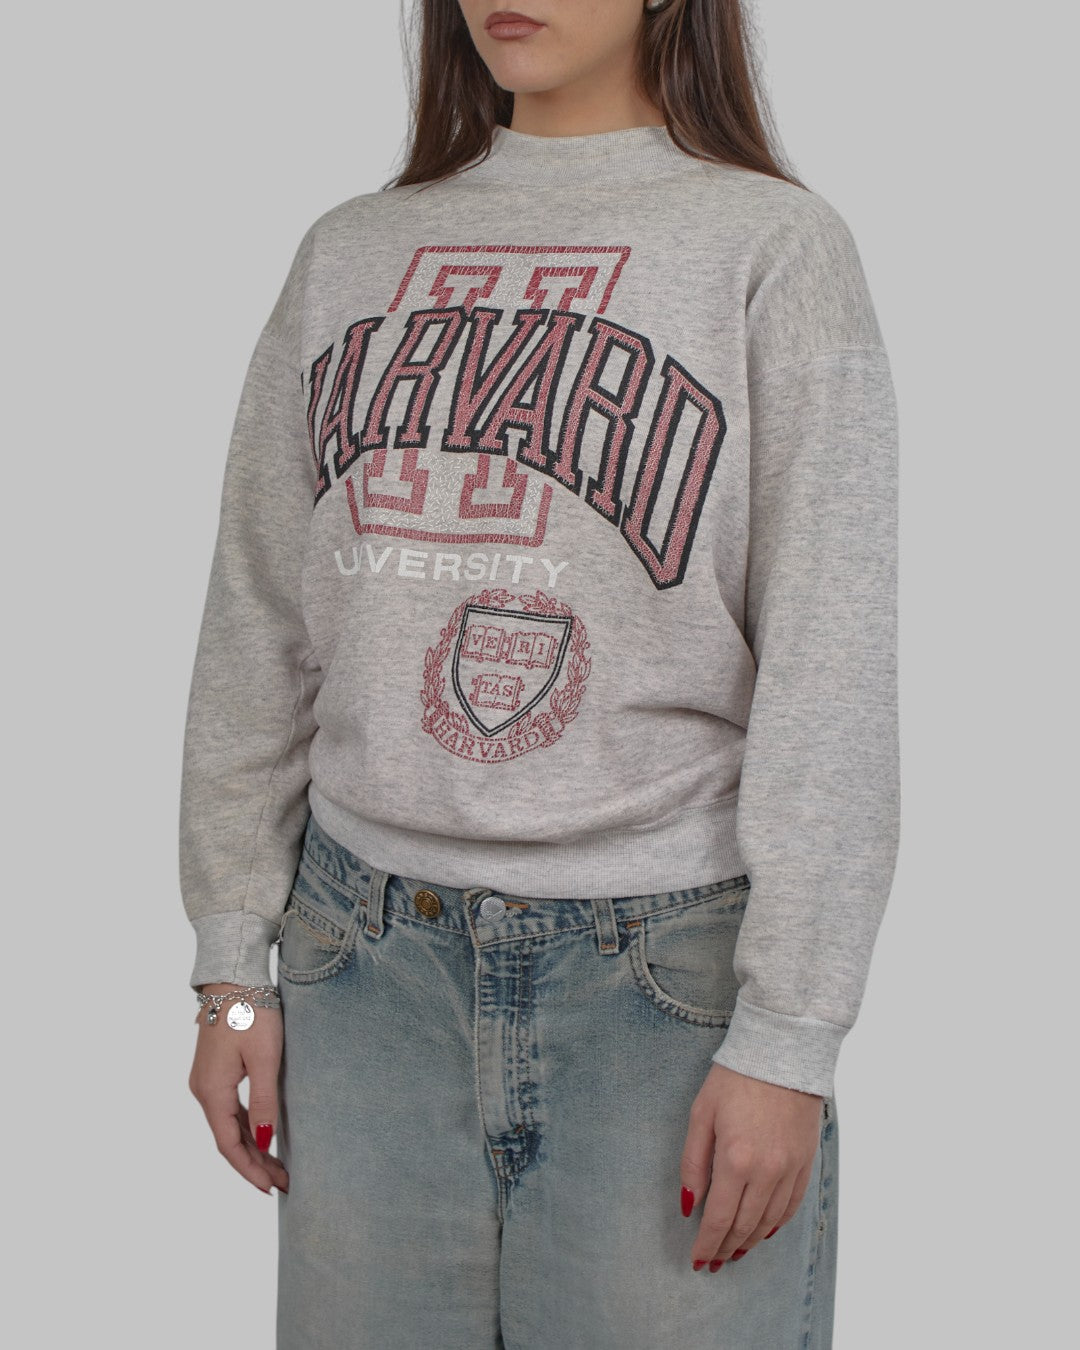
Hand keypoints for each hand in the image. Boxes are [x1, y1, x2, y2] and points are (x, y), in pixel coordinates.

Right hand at [188, 984, 289, 1195]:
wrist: (233, 979)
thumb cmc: (252, 1013)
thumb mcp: (265, 1059)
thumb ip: (264, 1102)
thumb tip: (263, 1142)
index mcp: (212, 1092)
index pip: (228, 1145)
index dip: (249, 1170)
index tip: (270, 1188)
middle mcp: (204, 1091)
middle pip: (228, 1138)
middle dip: (254, 1163)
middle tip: (284, 1182)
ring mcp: (207, 1081)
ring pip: (229, 1125)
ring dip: (251, 1147)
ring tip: (278, 1166)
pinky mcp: (215, 1071)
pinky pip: (229, 1109)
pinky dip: (245, 1127)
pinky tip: (262, 1135)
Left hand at [681, 1062, 821, 1268]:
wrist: (782, 1053)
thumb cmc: (735, 1079)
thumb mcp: (701, 1114)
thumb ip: (693, 1162)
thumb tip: (689, 1204)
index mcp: (735, 1159)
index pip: (718, 1218)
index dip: (707, 1244)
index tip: (698, 1260)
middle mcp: (766, 1171)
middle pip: (744, 1225)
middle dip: (726, 1248)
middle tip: (714, 1262)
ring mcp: (790, 1169)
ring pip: (769, 1221)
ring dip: (750, 1240)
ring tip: (736, 1251)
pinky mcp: (806, 1161)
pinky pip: (791, 1205)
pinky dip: (776, 1223)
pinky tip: (765, 1230)